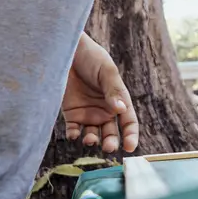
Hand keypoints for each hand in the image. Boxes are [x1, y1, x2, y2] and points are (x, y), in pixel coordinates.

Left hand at [62, 34, 138, 154]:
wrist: (65, 51)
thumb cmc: (91, 57)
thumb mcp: (106, 71)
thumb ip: (113, 91)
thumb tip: (121, 110)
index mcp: (118, 99)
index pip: (128, 122)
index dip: (131, 135)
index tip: (130, 147)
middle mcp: (104, 109)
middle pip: (111, 132)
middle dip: (111, 142)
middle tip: (108, 147)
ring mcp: (88, 113)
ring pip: (93, 134)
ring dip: (92, 140)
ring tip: (89, 140)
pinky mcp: (71, 113)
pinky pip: (74, 130)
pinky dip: (74, 135)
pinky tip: (74, 135)